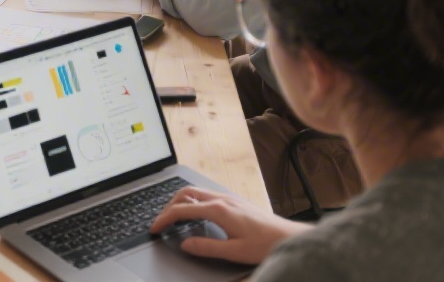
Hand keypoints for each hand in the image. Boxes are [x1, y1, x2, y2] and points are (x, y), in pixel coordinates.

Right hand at [149, 186, 309, 265]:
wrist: (288, 236)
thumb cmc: (264, 244)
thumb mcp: (233, 251)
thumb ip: (206, 247)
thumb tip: (185, 244)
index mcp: (218, 210)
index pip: (182, 210)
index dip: (164, 218)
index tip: (154, 228)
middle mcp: (221, 199)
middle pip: (185, 194)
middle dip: (168, 206)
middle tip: (162, 221)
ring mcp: (228, 198)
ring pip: (195, 191)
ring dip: (180, 201)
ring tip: (173, 216)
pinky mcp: (234, 201)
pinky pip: (206, 194)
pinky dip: (193, 201)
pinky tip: (195, 214)